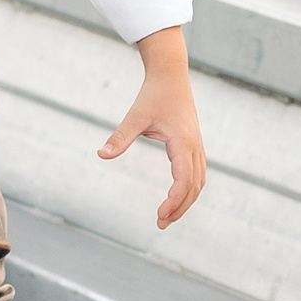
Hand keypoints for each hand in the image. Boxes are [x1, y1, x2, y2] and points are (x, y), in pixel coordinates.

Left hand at [99, 27, 205, 228]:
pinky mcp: (194, 144)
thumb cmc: (153, 95)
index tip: (159, 216)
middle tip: (161, 224)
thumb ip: (120, 136)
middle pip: (194, 187)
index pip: (183, 180)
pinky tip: (177, 198)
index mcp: (183, 142)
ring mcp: (197, 146)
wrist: (171, 75)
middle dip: (179, 208)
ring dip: (186, 201)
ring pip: (198, 182)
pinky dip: (189, 189)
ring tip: (167, 217)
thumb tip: (101, 154)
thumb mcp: (135, 116)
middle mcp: (194, 147)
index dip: (173, 201)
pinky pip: (197, 173)